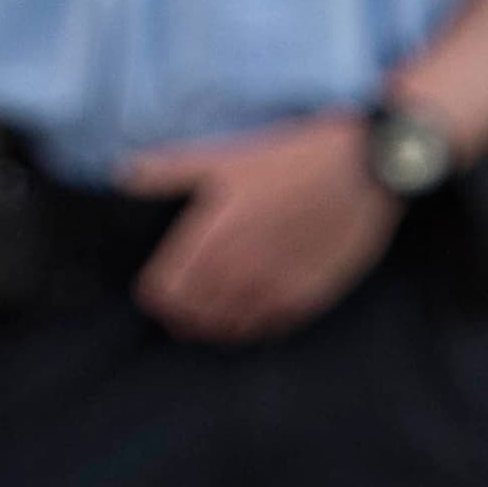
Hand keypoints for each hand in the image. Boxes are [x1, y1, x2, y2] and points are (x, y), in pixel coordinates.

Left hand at [115, 109, 400, 343]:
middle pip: (190, 317)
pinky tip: (252, 304)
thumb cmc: (294, 159)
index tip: (160, 282)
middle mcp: (239, 271)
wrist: (364, 170)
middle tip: (185, 296)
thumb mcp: (228, 157)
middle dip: (181, 309)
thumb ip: (172, 169)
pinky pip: (264, 329)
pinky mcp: (305, 299)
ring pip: (225, 329)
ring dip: (214, 321)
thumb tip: (124, 173)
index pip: (163, 292)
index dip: (156, 290)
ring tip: (214, 305)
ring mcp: (273, 289)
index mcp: (213, 236)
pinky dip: (251, 323)